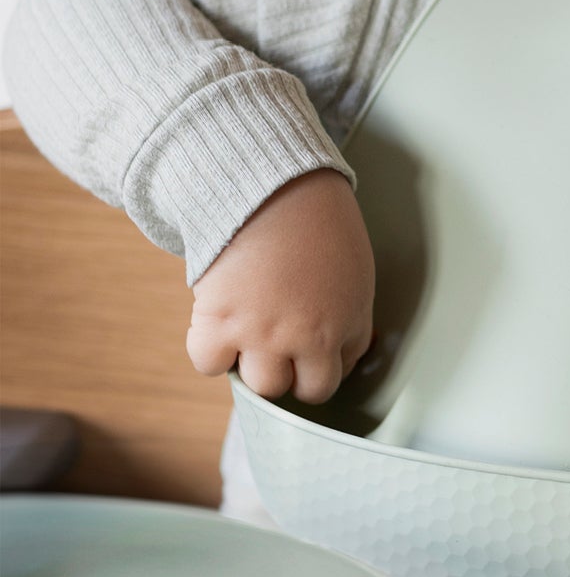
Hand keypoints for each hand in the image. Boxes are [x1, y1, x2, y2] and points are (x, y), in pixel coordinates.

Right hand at [186, 169, 374, 402]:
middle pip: (300, 390)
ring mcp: (263, 334)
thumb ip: (347, 316)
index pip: (333, 376)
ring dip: (253, 364)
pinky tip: (218, 323)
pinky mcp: (220, 321)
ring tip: (249, 332)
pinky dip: (210, 350)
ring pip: (260, 385)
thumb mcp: (354, 274)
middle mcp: (308, 338)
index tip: (305, 352)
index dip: (317, 365)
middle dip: (290, 370)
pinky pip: (208, 363)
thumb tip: (340, 349)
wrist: (273, 186)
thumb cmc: (318, 220)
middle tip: (277, 343)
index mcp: (346, 325)